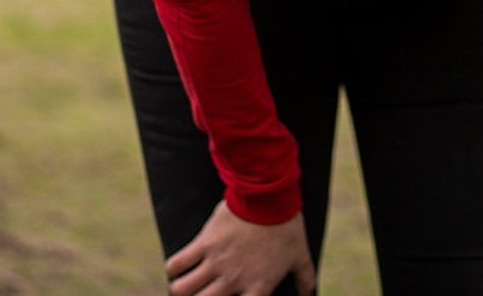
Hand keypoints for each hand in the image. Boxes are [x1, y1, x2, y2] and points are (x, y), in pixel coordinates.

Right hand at [166, 200, 315, 295]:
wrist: (269, 196)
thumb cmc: (286, 227)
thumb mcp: (300, 256)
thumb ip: (304, 278)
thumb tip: (309, 294)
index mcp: (257, 288)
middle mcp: (233, 280)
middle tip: (198, 293)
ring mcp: (216, 263)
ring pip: (183, 290)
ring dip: (181, 290)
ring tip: (183, 287)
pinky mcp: (204, 243)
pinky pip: (177, 264)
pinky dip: (173, 269)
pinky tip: (176, 268)